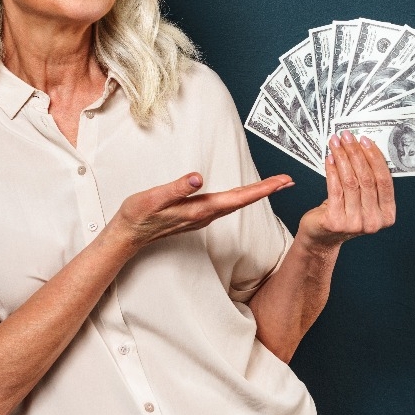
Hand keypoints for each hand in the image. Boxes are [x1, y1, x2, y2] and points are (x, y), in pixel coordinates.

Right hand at [111, 172, 293, 248]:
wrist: (127, 236)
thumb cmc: (138, 215)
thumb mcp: (153, 198)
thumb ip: (176, 189)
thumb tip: (198, 179)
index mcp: (199, 209)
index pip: (238, 198)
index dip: (261, 189)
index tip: (281, 182)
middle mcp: (204, 215)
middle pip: (242, 201)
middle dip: (266, 191)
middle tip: (288, 180)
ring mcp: (201, 217)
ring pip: (235, 204)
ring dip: (255, 194)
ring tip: (273, 185)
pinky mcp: (196, 215)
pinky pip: (225, 206)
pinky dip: (241, 198)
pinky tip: (244, 194)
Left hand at [298, 130, 395, 249]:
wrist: (322, 237)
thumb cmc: (343, 214)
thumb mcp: (363, 200)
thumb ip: (368, 181)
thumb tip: (364, 148)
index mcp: (386, 215)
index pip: (384, 181)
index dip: (375, 158)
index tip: (365, 141)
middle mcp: (373, 222)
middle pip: (367, 179)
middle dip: (356, 153)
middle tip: (347, 137)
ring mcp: (355, 224)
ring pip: (350, 182)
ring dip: (342, 158)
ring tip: (336, 144)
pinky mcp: (336, 221)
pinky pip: (335, 189)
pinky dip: (332, 171)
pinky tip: (329, 159)